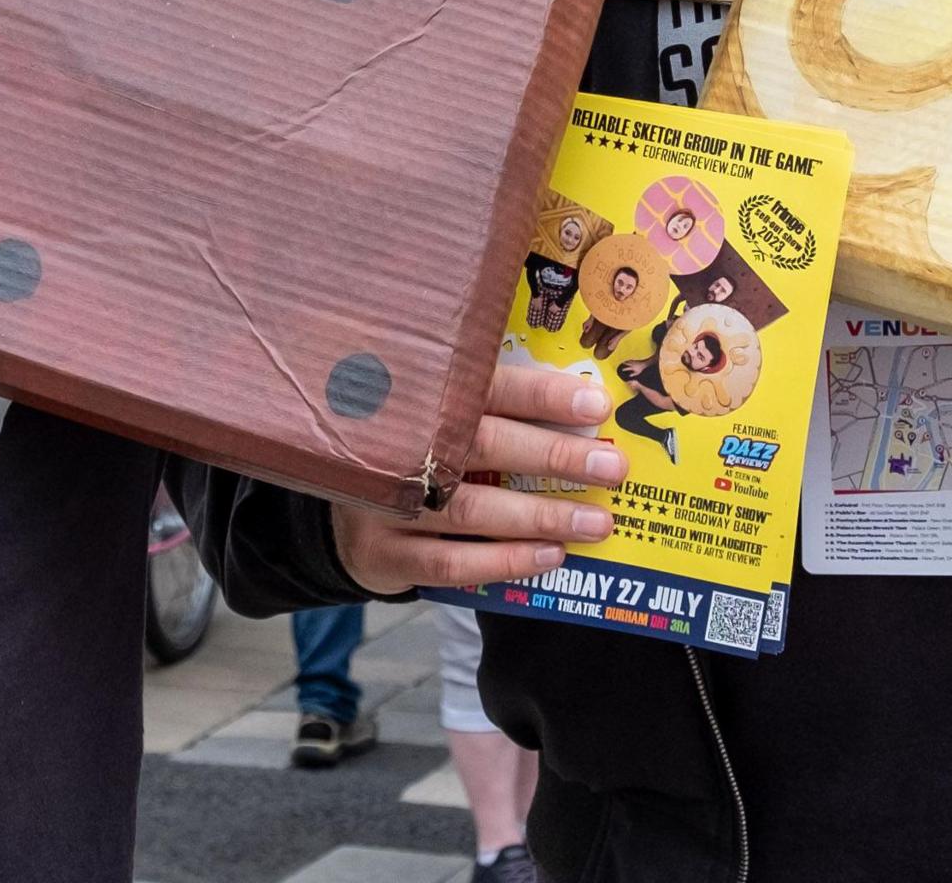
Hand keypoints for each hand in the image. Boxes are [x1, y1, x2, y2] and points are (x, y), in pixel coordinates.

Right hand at [329, 360, 625, 595]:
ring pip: (473, 510)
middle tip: (612, 469)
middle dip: (554, 457)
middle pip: (485, 447)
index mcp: (419, 397)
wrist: (338, 508)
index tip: (597, 405)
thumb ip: (494, 405)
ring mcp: (386, 502)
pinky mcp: (383, 553)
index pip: (487, 388)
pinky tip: (551, 556)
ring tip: (597, 523)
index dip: (542, 396)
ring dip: (541, 517)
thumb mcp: (435, 415)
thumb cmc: (412, 451)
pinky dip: (505, 561)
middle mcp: (399, 444)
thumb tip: (586, 403)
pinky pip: (451, 563)